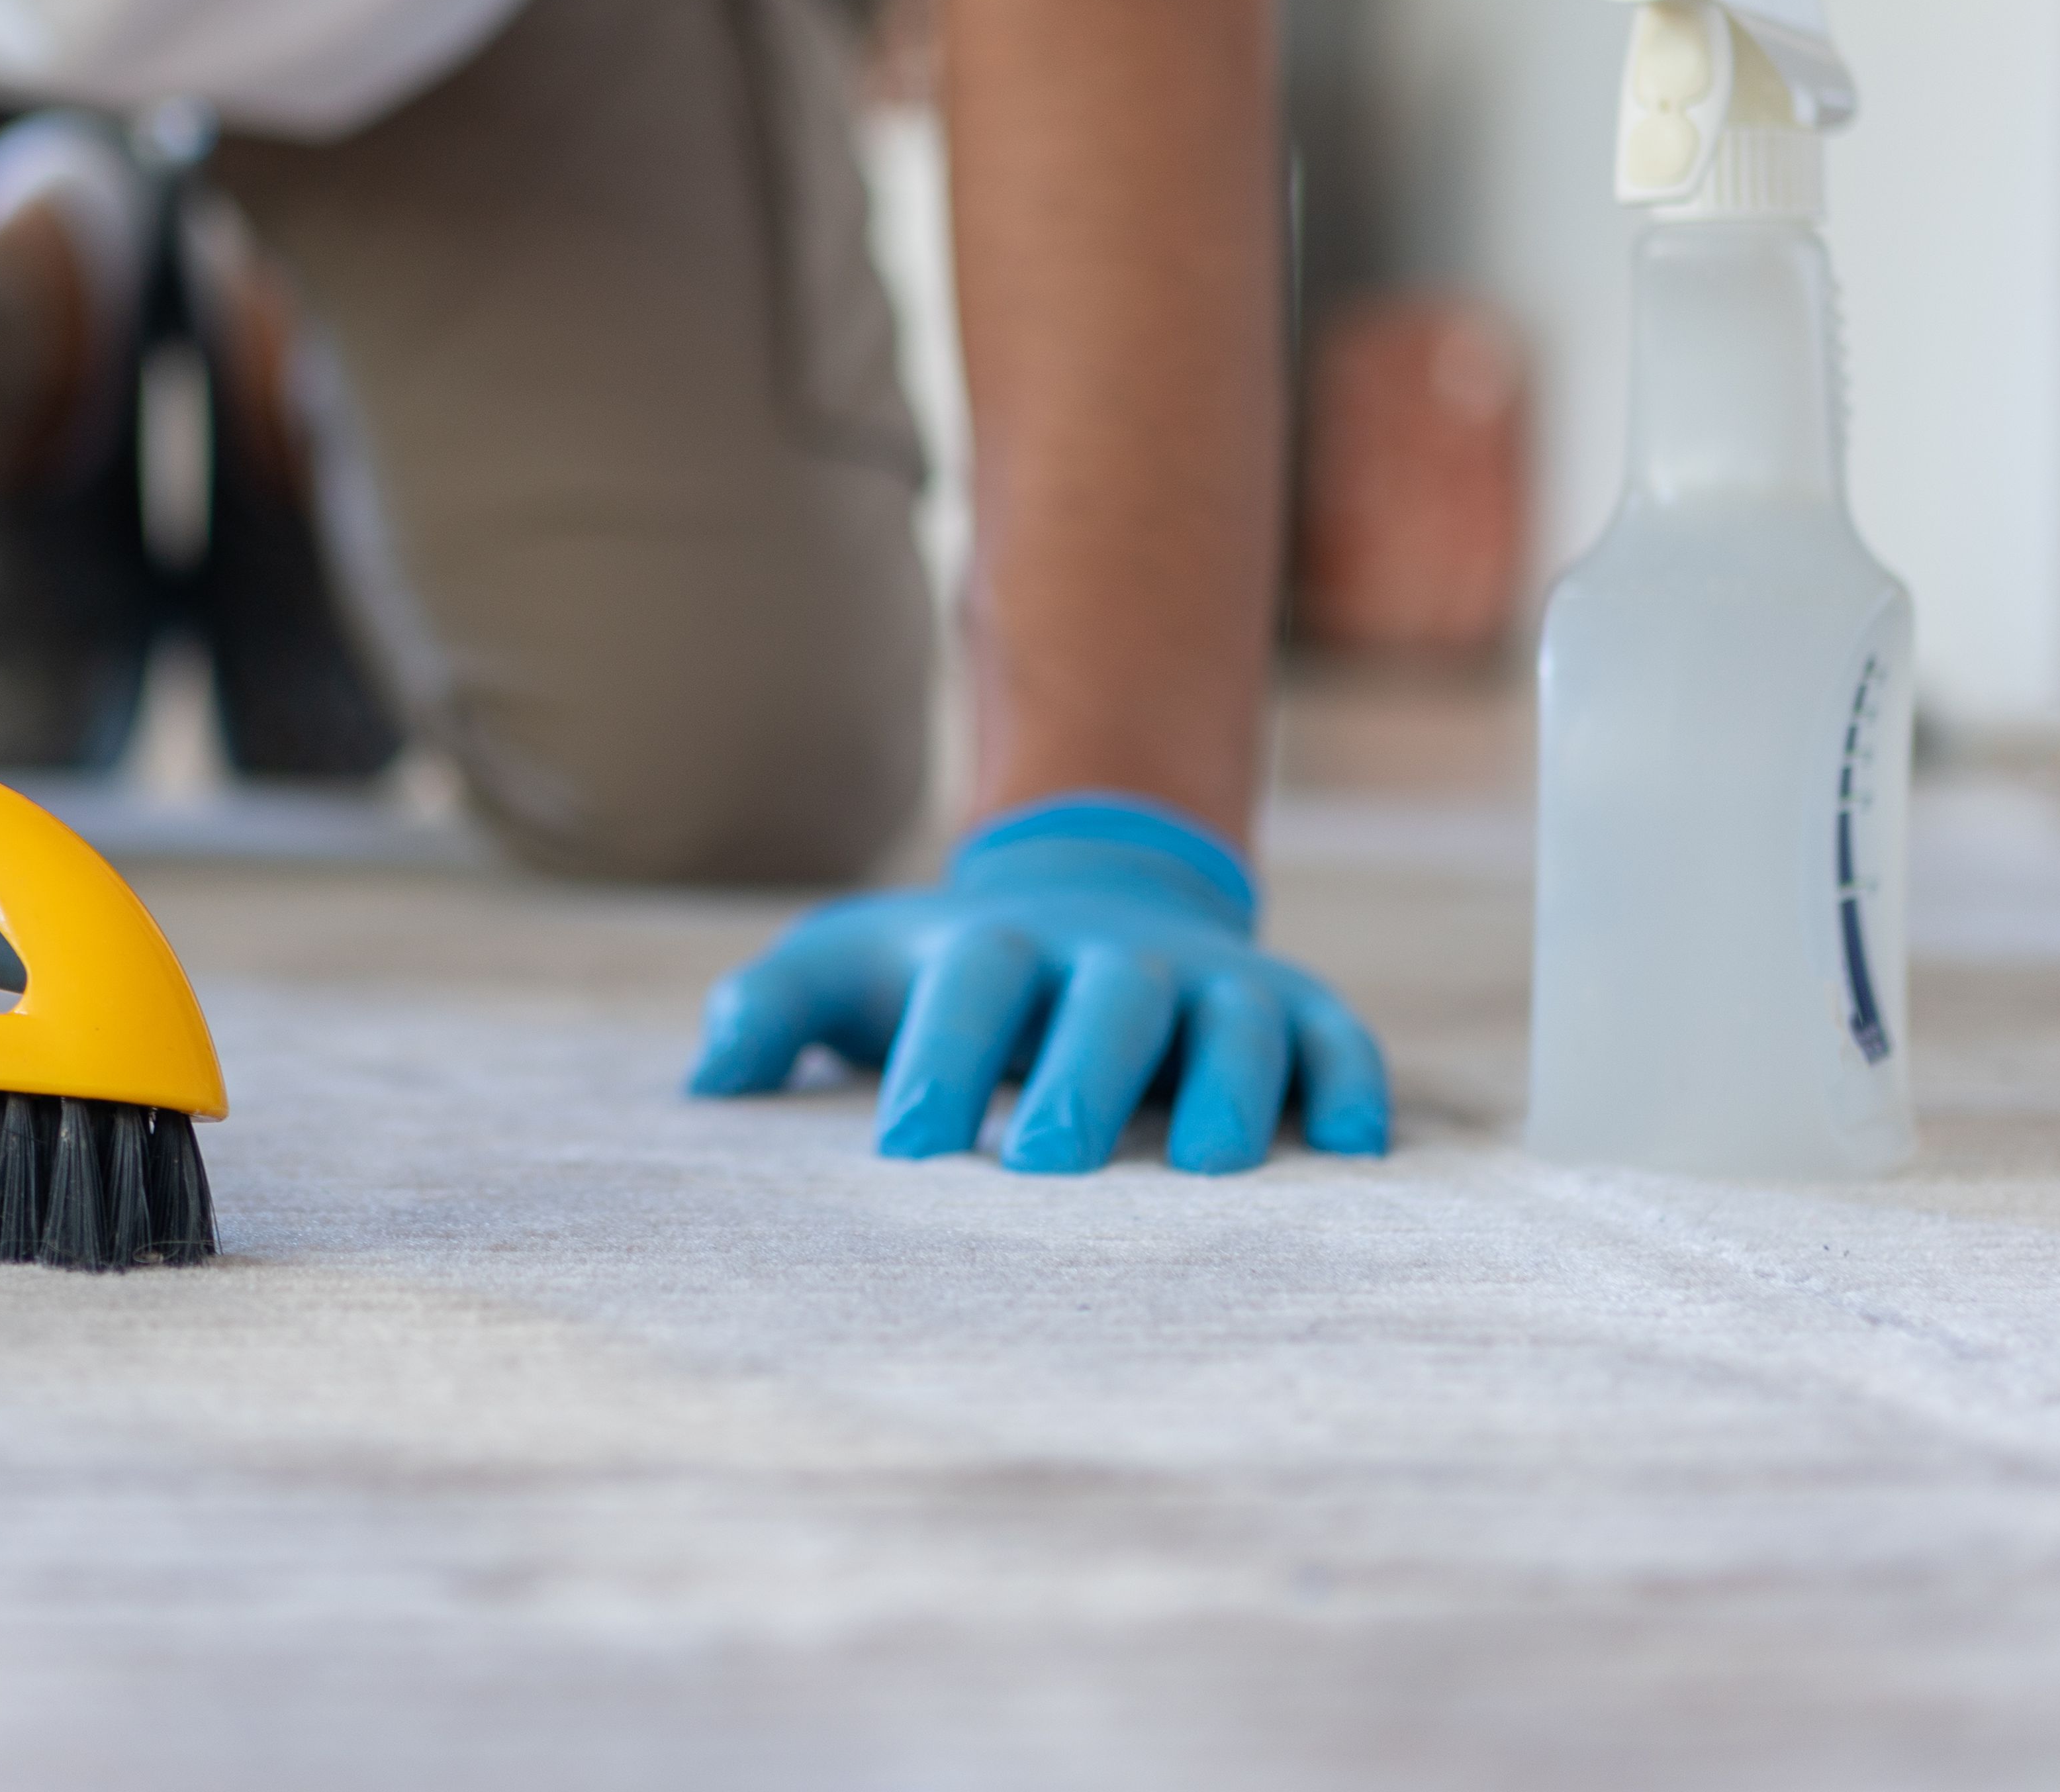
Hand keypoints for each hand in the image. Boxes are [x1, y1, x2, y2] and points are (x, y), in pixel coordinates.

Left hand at [684, 795, 1390, 1173]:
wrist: (1088, 890)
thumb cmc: (949, 974)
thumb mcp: (851, 965)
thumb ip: (775, 1009)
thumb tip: (706, 1078)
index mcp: (1003, 949)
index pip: (974, 989)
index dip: (942, 1059)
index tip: (905, 1150)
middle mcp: (1116, 959)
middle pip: (1111, 999)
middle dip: (1086, 1077)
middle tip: (1050, 1167)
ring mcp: (1211, 981)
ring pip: (1238, 1018)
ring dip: (1231, 1085)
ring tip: (1213, 1170)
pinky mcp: (1292, 1007)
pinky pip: (1338, 1039)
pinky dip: (1351, 1085)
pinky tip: (1353, 1152)